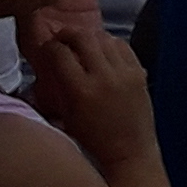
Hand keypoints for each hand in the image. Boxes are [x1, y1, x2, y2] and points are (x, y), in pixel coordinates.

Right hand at [26, 0, 160, 173]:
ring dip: (90, 37)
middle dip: (68, 33)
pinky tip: (104, 49)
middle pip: (83, 37)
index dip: (49, 47)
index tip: (46, 48)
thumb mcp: (66, 117)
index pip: (60, 54)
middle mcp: (103, 77)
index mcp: (81, 90)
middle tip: (61, 37)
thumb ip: (57, 89)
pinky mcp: (140, 72)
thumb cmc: (92, 141)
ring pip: (104, 38)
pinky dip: (110, 43)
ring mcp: (125, 72)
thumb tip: (49, 66)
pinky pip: (123, 46)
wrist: (129, 152)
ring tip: (82, 42)